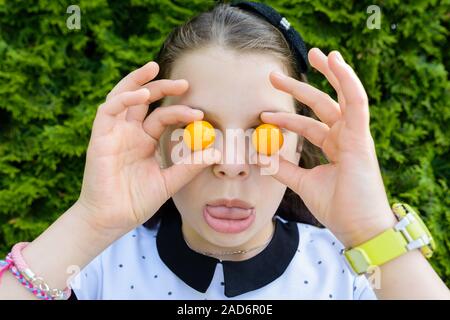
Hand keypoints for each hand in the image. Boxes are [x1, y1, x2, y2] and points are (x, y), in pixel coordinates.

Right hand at [77, 61, 220, 234]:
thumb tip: (216, 152)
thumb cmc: (137, 202)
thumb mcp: (169, 182)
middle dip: (163, 87)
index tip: (200, 114)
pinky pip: (109, 110)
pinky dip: (124, 98)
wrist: (112, 220)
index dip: (180, 112)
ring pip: (122, 96)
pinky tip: (142, 94)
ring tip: (155, 68)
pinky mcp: (100, 137)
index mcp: (144, 141)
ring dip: (138, 80)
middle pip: (144, 100)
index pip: (162, 116)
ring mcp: (114, 133)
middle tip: (185, 83)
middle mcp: (129, 133)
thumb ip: (189, 167)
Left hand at [256, 48, 396, 246]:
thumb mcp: (304, 184)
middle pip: (321, 105)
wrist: (358, 228)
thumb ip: (285, 169)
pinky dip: (347, 80)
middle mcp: (345, 137)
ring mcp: (355, 135)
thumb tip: (261, 157)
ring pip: (341, 96)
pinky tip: (336, 60)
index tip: (262, 113)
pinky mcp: (361, 137)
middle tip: (274, 75)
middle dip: (299, 88)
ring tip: (315, 52)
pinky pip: (356, 102)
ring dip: (330, 72)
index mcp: (334, 146)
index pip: (308, 124)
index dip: (285, 117)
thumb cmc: (338, 208)